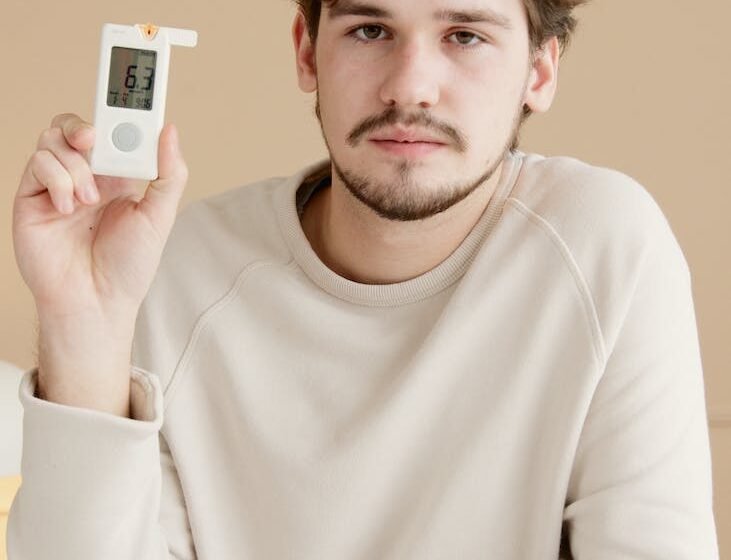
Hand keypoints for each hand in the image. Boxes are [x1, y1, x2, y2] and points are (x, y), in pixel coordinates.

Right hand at [13, 113, 187, 319]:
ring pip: (54, 140)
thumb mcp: (160, 217)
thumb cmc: (129, 265)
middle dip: (86, 125)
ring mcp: (57, 186)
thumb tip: (169, 130)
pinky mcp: (33, 198)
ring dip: (75, 165)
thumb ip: (168, 173)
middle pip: (76, 126)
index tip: (131, 95)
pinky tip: (69, 208)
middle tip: (95, 140)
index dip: (119, 113)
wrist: (95, 301)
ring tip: (89, 200)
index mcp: (118, 177)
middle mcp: (86, 177)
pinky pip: (37, 164)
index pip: (114, 133)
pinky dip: (56, 180)